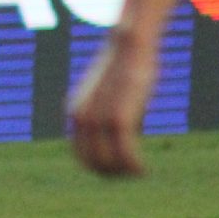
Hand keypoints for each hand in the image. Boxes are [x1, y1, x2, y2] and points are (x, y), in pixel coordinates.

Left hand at [68, 26, 158, 176]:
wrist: (129, 43)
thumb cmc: (124, 66)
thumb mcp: (110, 93)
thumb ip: (109, 113)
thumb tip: (121, 134)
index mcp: (75, 113)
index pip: (80, 155)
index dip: (99, 168)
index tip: (118, 170)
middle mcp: (81, 118)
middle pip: (93, 163)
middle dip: (112, 174)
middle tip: (131, 174)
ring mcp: (98, 119)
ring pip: (108, 163)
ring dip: (124, 173)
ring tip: (139, 172)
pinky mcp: (119, 118)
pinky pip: (125, 154)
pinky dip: (134, 167)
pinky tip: (144, 171)